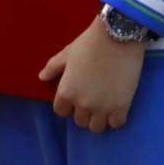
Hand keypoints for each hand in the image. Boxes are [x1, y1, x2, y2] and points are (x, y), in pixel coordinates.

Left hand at [40, 14, 145, 131]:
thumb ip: (53, 67)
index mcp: (66, 91)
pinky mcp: (121, 107)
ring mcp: (102, 107)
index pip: (61, 111)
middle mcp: (82, 103)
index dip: (67, 105)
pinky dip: (116, 117)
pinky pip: (116, 124)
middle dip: (84, 112)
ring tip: (104, 105)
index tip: (75, 97)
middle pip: (80, 121)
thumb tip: (42, 77)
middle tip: (92, 99)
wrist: (117, 37)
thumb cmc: (89, 44)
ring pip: (96, 127)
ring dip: (99, 118)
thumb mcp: (67, 54)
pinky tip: (116, 106)